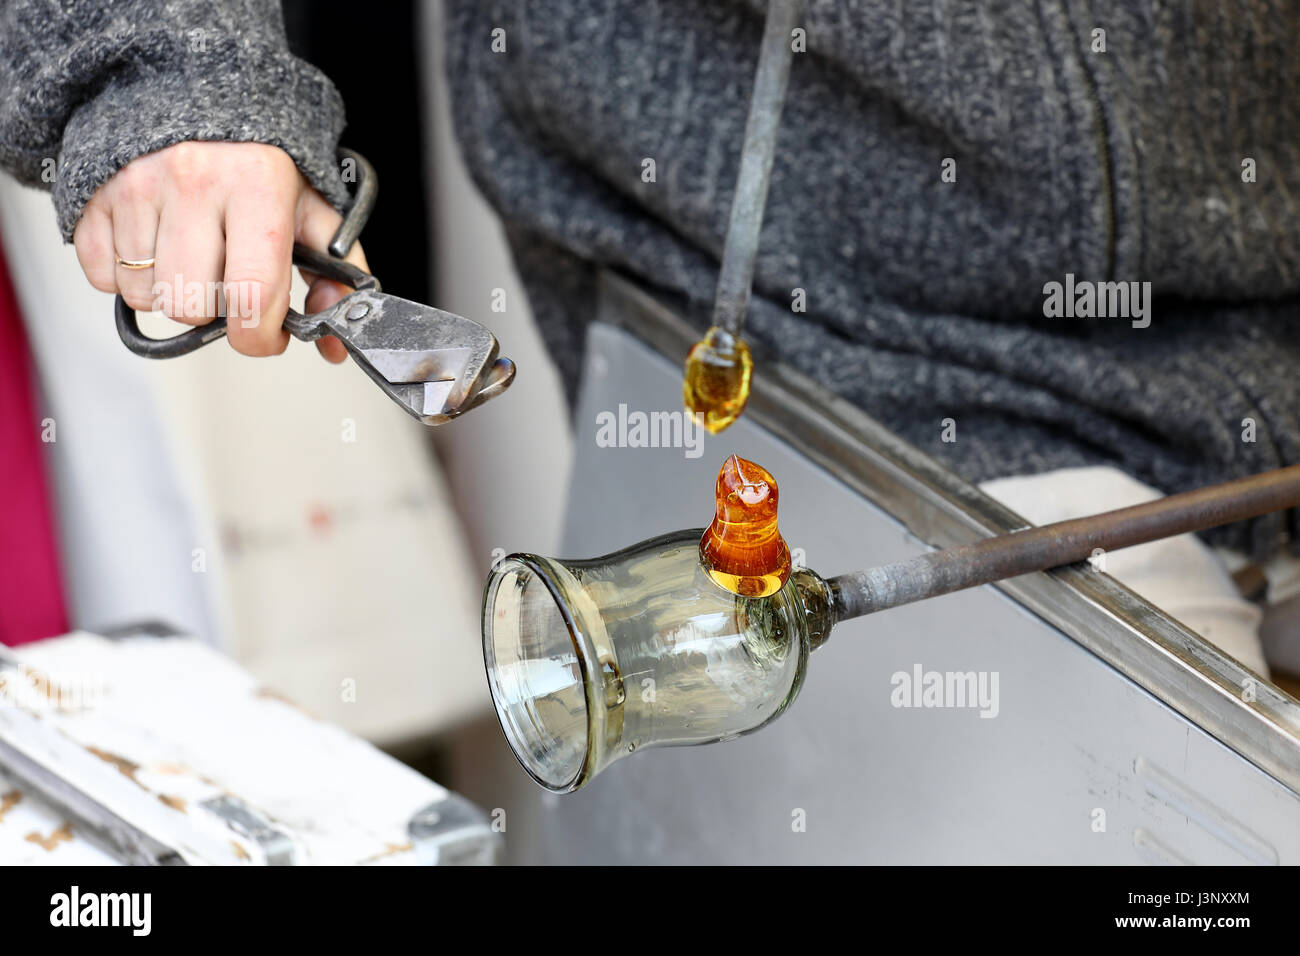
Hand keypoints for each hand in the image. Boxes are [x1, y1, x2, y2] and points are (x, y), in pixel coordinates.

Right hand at [72, 141, 366, 362]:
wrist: (195, 93)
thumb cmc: (258, 162)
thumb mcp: (313, 208)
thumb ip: (335, 275)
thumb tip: (332, 343)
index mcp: (258, 184)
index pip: (251, 295)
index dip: (260, 336)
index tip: (268, 334)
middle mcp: (194, 180)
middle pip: (190, 305)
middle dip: (214, 314)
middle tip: (228, 286)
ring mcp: (137, 185)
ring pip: (145, 296)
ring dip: (171, 296)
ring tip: (193, 261)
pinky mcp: (96, 194)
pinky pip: (102, 277)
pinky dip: (129, 279)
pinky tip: (156, 250)